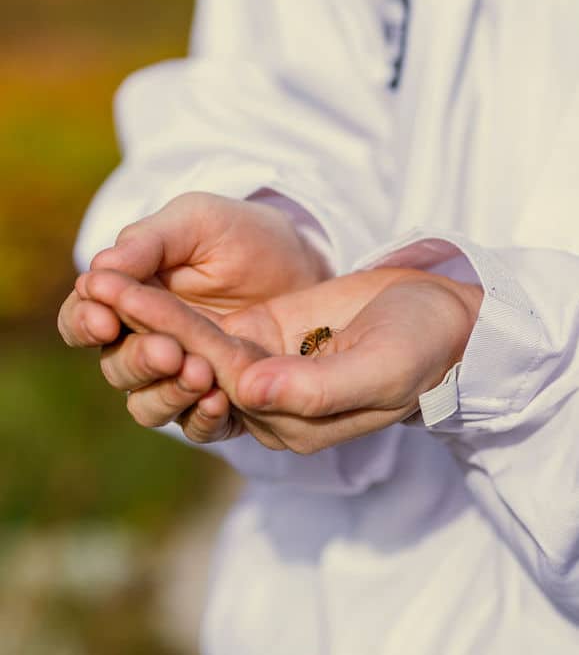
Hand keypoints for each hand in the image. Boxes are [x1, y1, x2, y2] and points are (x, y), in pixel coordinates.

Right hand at [57, 192, 329, 422]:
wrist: (302, 261)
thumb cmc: (242, 234)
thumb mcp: (198, 221)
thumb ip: (149, 242)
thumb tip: (98, 269)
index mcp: (129, 299)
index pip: (84, 320)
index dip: (85, 323)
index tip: (105, 319)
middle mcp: (148, 343)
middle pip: (116, 368)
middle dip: (137, 361)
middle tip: (168, 350)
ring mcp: (184, 376)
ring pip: (148, 405)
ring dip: (166, 394)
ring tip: (198, 373)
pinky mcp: (223, 400)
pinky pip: (199, 426)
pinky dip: (202, 418)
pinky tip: (219, 399)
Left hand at [77, 266, 481, 451]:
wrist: (441, 315)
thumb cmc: (421, 345)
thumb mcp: (378, 368)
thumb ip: (315, 388)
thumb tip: (246, 391)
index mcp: (295, 424)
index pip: (227, 385)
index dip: (181, 349)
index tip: (136, 313)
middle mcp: (272, 404)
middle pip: (200, 365)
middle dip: (151, 328)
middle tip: (101, 288)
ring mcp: (266, 369)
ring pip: (197, 344)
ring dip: (152, 313)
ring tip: (106, 278)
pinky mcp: (265, 338)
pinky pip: (211, 326)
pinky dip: (174, 304)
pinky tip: (139, 279)